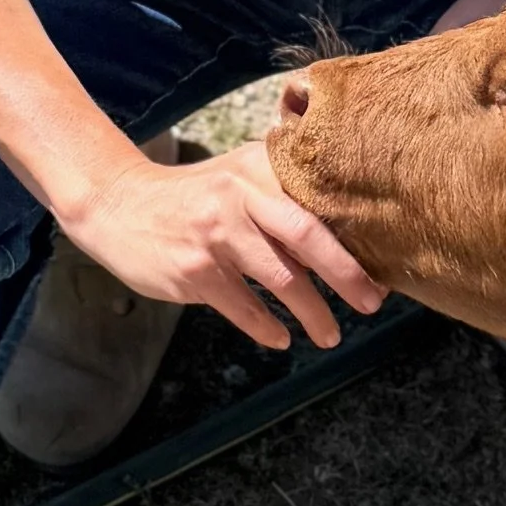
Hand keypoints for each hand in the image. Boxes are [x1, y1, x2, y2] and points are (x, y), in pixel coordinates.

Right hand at [59, 138, 382, 349]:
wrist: (120, 205)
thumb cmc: (195, 197)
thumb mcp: (237, 175)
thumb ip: (283, 190)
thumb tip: (349, 231)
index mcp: (259, 167)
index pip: (318, 201)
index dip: (356, 235)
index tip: (386, 264)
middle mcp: (240, 195)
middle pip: (308, 235)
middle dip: (347, 274)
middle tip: (373, 303)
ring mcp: (216, 233)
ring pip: (280, 279)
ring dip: (312, 313)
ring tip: (330, 336)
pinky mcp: (194, 270)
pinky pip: (243, 306)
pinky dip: (266, 326)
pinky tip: (280, 338)